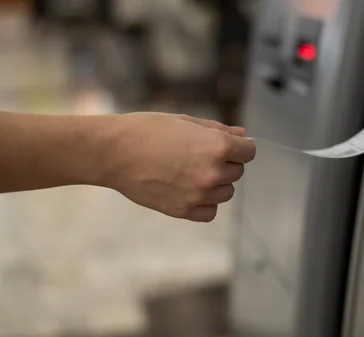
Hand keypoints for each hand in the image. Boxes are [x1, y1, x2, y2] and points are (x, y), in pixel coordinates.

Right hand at [100, 112, 254, 221]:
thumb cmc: (147, 130)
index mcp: (217, 146)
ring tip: (191, 172)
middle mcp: (213, 172)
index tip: (227, 146)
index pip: (249, 152)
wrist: (113, 152)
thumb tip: (242, 134)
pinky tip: (190, 190)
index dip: (239, 147)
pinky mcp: (184, 210)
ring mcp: (199, 194)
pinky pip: (210, 212)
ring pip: (226, 193)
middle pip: (237, 172)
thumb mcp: (186, 121)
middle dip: (225, 163)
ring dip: (217, 184)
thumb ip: (219, 129)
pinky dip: (205, 203)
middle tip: (199, 155)